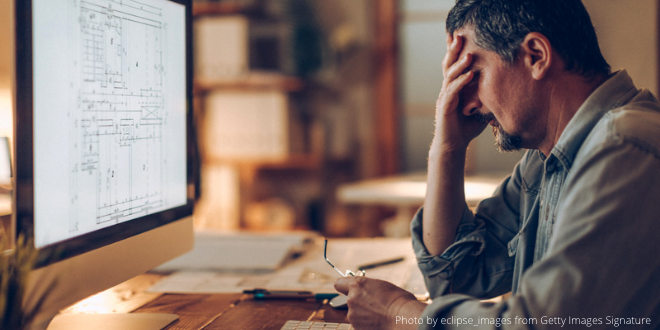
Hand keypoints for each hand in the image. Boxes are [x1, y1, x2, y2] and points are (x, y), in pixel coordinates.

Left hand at [334, 277, 425, 329]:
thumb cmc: (399, 300)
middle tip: (371, 304)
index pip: (339, 283)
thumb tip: (366, 291)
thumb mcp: (382, 286)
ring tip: (378, 314)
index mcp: (357, 285)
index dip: (344, 287)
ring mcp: (353, 315)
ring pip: (353, 314)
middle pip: (347, 300)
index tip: (349, 289)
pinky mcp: (356, 328)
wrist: (404, 318)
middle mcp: (351, 299)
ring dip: (362, 314)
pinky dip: (366, 323)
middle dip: (356, 302)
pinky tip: (378, 321)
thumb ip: (368, 288)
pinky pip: (359, 324)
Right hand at [434, 34, 487, 152]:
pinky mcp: (444, 107)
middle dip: (454, 51)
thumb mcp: (482, 107)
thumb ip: (489, 95)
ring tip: (469, 54)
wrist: (454, 146)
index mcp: (455, 87)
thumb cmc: (467, 127)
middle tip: (460, 36)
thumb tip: (507, 86)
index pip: (455, 66)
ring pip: (450, 76)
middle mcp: (447, 89)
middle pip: (449, 66)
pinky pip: (452, 92)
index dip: (457, 52)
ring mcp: (444, 97)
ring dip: (460, 64)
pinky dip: (460, 82)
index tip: (462, 36)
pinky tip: (469, 74)